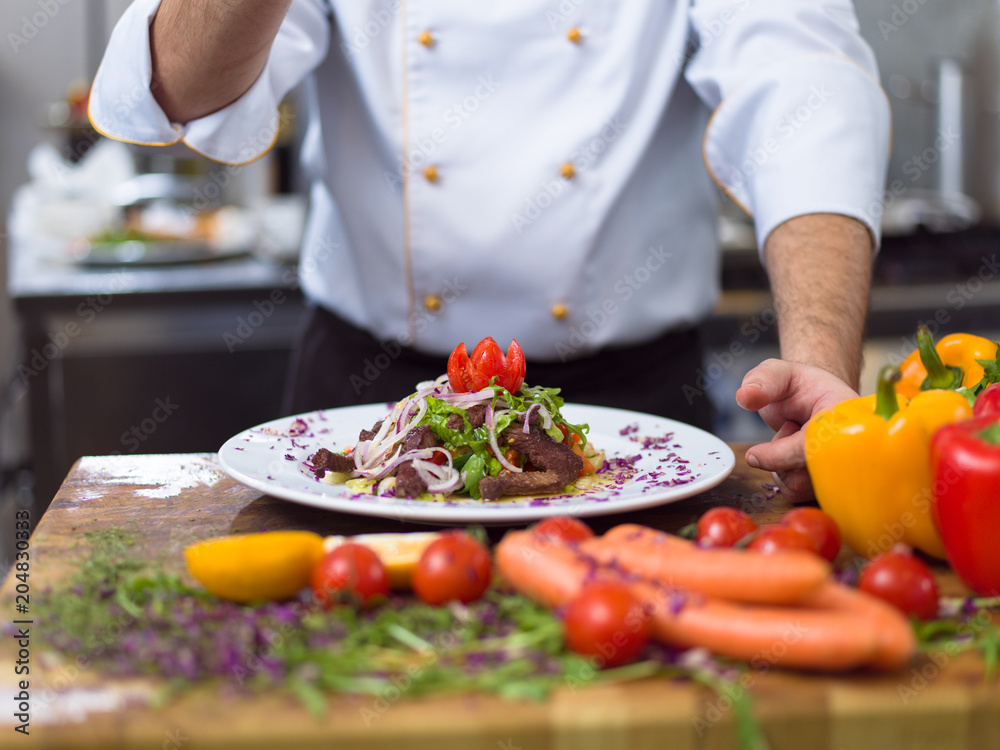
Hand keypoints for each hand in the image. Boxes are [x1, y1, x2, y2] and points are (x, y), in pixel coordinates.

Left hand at [735, 359, 857, 501]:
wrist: (817, 399)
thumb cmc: (800, 386)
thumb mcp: (779, 372)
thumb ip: (763, 380)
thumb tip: (744, 397)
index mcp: (846, 416)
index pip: (817, 446)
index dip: (782, 454)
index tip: (753, 454)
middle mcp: (851, 448)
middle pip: (807, 474)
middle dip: (780, 456)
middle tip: (789, 426)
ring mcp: (843, 471)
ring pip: (799, 486)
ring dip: (782, 466)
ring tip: (795, 438)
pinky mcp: (830, 486)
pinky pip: (796, 493)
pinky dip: (784, 477)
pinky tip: (793, 456)